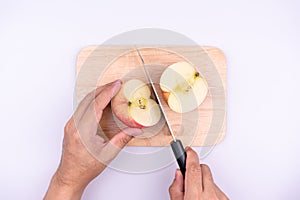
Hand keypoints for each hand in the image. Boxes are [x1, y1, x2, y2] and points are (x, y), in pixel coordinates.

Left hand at [44, 80, 141, 199]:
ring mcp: (70, 124)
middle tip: (116, 84)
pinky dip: (92, 100)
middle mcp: (74, 125)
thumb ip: (122, 139)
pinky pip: (81, 107)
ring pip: (83, 102)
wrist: (70, 176)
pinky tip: (99, 100)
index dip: (107, 93)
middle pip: (89, 100)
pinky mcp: (70, 125)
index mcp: (83, 132)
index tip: (116, 85)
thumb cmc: (85, 168)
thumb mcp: (108, 154)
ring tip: (110, 89)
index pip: (96, 105)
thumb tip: (136, 130)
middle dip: (103, 89)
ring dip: (97, 93)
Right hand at [169, 147, 227, 199]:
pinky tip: (205, 198)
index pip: (193, 168)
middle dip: (195, 170)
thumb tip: (179, 174)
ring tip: (198, 195)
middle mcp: (210, 196)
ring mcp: (220, 197)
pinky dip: (211, 190)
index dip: (190, 156)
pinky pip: (218, 187)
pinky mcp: (226, 199)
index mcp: (195, 196)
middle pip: (203, 169)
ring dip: (203, 182)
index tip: (188, 150)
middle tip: (189, 179)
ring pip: (210, 178)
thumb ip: (176, 189)